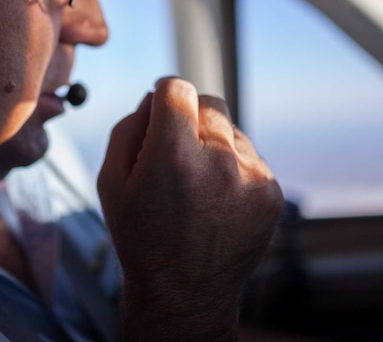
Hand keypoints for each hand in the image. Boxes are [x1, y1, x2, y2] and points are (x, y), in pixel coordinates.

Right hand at [98, 77, 283, 341]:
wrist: (184, 294)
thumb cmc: (142, 238)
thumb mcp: (111, 183)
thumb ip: (128, 128)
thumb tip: (153, 98)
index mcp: (173, 155)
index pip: (177, 88)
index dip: (162, 94)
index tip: (159, 109)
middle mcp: (219, 161)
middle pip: (208, 102)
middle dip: (188, 117)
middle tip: (174, 150)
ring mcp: (252, 177)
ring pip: (231, 129)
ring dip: (212, 143)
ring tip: (195, 184)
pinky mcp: (271, 192)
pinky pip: (249, 157)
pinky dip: (232, 168)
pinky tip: (215, 199)